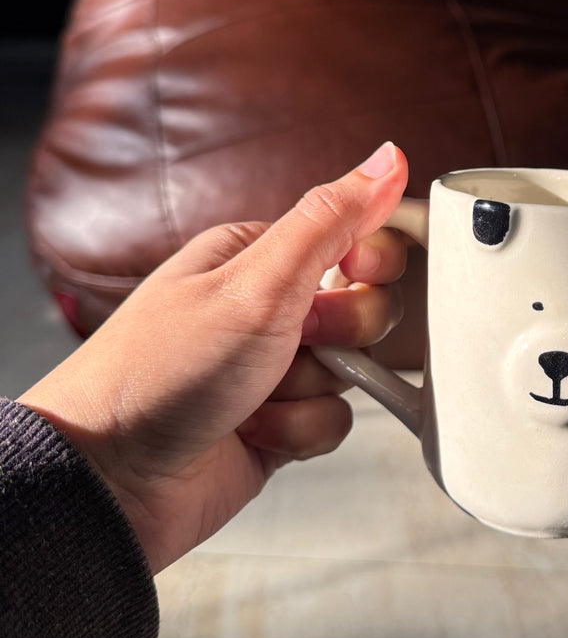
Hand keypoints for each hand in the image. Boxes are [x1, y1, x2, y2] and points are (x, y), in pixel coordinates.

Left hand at [19, 142, 408, 573]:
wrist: (111, 478)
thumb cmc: (158, 371)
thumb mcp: (256, 282)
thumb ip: (330, 220)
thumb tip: (386, 159)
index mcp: (257, 256)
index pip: (353, 235)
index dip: (370, 260)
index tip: (358, 274)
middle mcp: (266, 308)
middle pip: (363, 307)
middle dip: (342, 333)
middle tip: (299, 338)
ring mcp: (271, 369)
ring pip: (351, 370)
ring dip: (313, 388)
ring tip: (258, 392)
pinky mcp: (277, 423)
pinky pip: (333, 420)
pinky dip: (301, 431)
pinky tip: (255, 431)